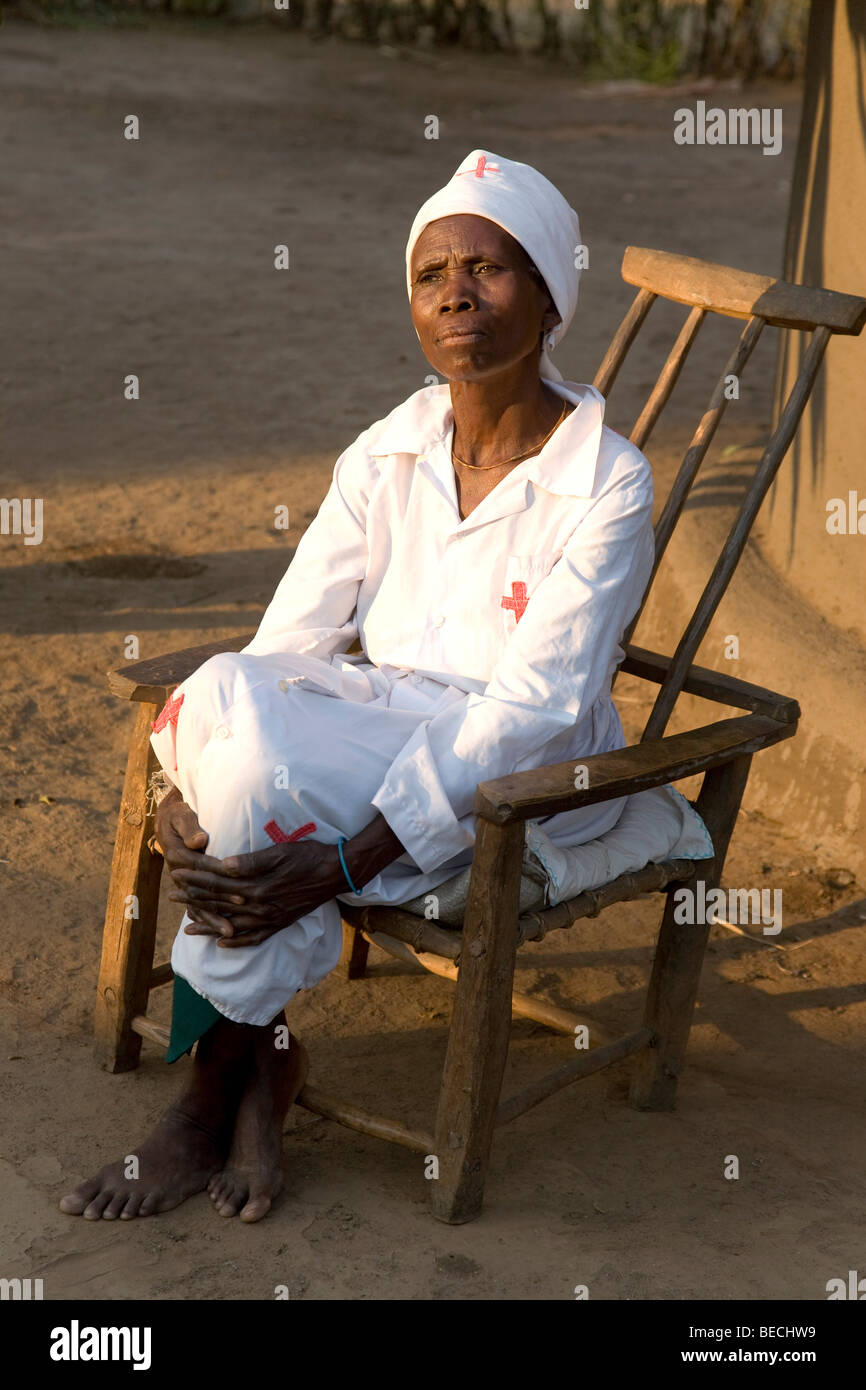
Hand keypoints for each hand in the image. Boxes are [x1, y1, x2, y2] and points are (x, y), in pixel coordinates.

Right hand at [154, 786, 244, 939]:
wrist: (167, 821)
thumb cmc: (179, 813)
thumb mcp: (181, 814)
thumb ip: (190, 827)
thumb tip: (199, 841)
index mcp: (177, 854)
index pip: (201, 866)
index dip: (219, 874)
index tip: (237, 883)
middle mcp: (178, 872)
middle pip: (199, 892)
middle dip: (219, 906)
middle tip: (238, 914)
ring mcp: (182, 883)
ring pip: (197, 905)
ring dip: (212, 919)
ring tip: (230, 932)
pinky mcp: (188, 888)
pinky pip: (196, 907)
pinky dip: (206, 919)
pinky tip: (219, 932)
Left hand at [168, 839, 344, 948]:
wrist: (337, 873)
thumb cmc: (308, 856)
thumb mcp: (280, 851)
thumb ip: (251, 862)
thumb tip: (223, 866)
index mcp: (257, 886)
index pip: (218, 883)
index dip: (196, 878)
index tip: (177, 873)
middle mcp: (260, 906)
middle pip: (220, 904)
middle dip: (194, 899)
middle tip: (171, 897)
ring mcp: (271, 918)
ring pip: (232, 925)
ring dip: (208, 925)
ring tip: (187, 928)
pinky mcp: (280, 923)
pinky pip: (255, 938)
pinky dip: (238, 942)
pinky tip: (224, 943)